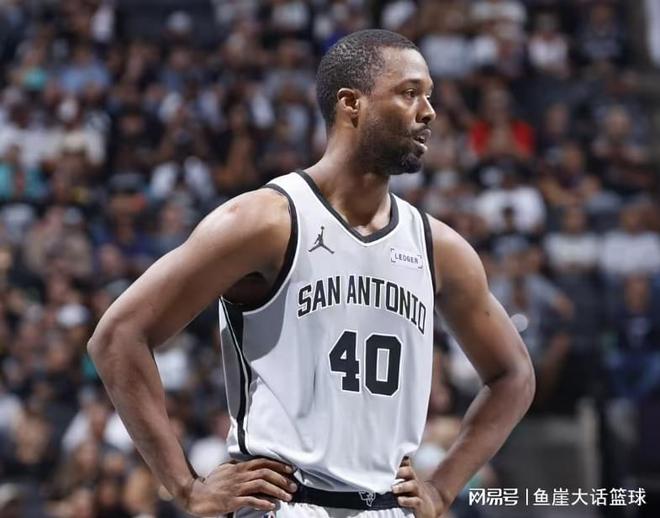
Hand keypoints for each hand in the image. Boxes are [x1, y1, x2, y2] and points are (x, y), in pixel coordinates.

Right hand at [181, 458, 297, 515]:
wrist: (196, 494)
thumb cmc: (211, 483)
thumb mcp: (224, 469)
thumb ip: (237, 466)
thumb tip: (248, 463)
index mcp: (239, 467)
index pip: (263, 462)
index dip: (278, 465)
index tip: (291, 470)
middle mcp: (240, 475)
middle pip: (265, 473)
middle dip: (282, 479)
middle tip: (294, 486)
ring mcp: (236, 487)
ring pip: (261, 485)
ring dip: (277, 490)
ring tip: (288, 496)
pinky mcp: (232, 500)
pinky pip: (250, 500)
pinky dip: (263, 502)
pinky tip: (272, 505)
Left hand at [392, 457, 446, 516]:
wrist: (429, 505)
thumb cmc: (412, 492)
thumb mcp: (406, 482)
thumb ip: (397, 474)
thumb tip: (382, 466)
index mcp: (410, 475)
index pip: (405, 463)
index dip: (398, 460)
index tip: (387, 459)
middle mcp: (414, 480)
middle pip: (409, 471)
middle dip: (400, 471)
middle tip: (389, 472)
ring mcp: (418, 491)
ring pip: (413, 485)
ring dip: (402, 486)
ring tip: (393, 489)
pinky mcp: (420, 503)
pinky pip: (415, 501)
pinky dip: (407, 500)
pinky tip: (399, 500)